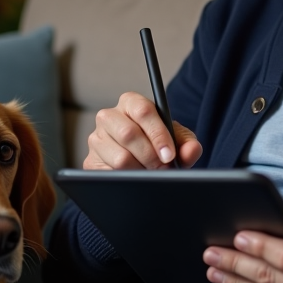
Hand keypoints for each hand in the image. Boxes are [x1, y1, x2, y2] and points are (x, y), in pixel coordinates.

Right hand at [83, 91, 202, 169]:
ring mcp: (96, 139)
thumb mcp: (176, 141)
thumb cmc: (159, 144)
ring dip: (140, 170)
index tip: (170, 154)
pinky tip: (136, 179)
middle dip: (151, 156)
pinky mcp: (90, 162)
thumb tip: (193, 150)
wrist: (141, 162)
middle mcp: (108, 116)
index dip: (158, 134)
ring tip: (151, 173)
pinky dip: (127, 180)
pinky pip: (109, 175)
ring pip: (119, 158)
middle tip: (164, 169)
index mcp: (131, 102)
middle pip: (129, 134)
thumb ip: (187, 143)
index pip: (143, 111)